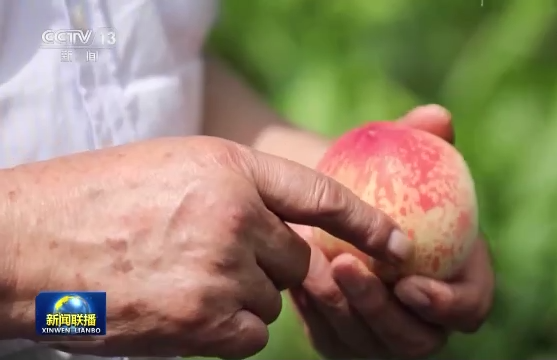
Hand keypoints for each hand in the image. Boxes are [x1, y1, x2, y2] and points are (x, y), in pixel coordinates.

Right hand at [5, 137, 409, 357]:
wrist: (30, 242)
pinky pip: (247, 336)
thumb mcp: (178, 169)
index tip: (397, 244)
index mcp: (229, 168)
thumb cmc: (103, 200)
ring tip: (182, 280)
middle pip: (296, 260)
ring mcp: (220, 271)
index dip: (366, 221)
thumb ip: (240, 191)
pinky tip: (180, 310)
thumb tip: (289, 230)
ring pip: (269, 302)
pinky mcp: (202, 324)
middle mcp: (234, 216)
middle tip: (218, 259)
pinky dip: (224, 331)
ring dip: (240, 299)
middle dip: (272, 267)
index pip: (319, 194)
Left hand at [290, 105, 494, 358]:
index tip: (410, 281)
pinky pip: (333, 340)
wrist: (327, 197)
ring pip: (370, 345)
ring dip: (341, 310)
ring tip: (312, 265)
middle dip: (382, 311)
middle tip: (348, 267)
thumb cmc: (370, 170)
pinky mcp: (345, 337)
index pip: (471, 307)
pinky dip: (316, 315)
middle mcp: (424, 315)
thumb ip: (418, 135)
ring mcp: (384, 332)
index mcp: (456, 277)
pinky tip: (296, 279)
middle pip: (417, 340)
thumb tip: (439, 117)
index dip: (450, 305)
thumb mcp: (390, 147)